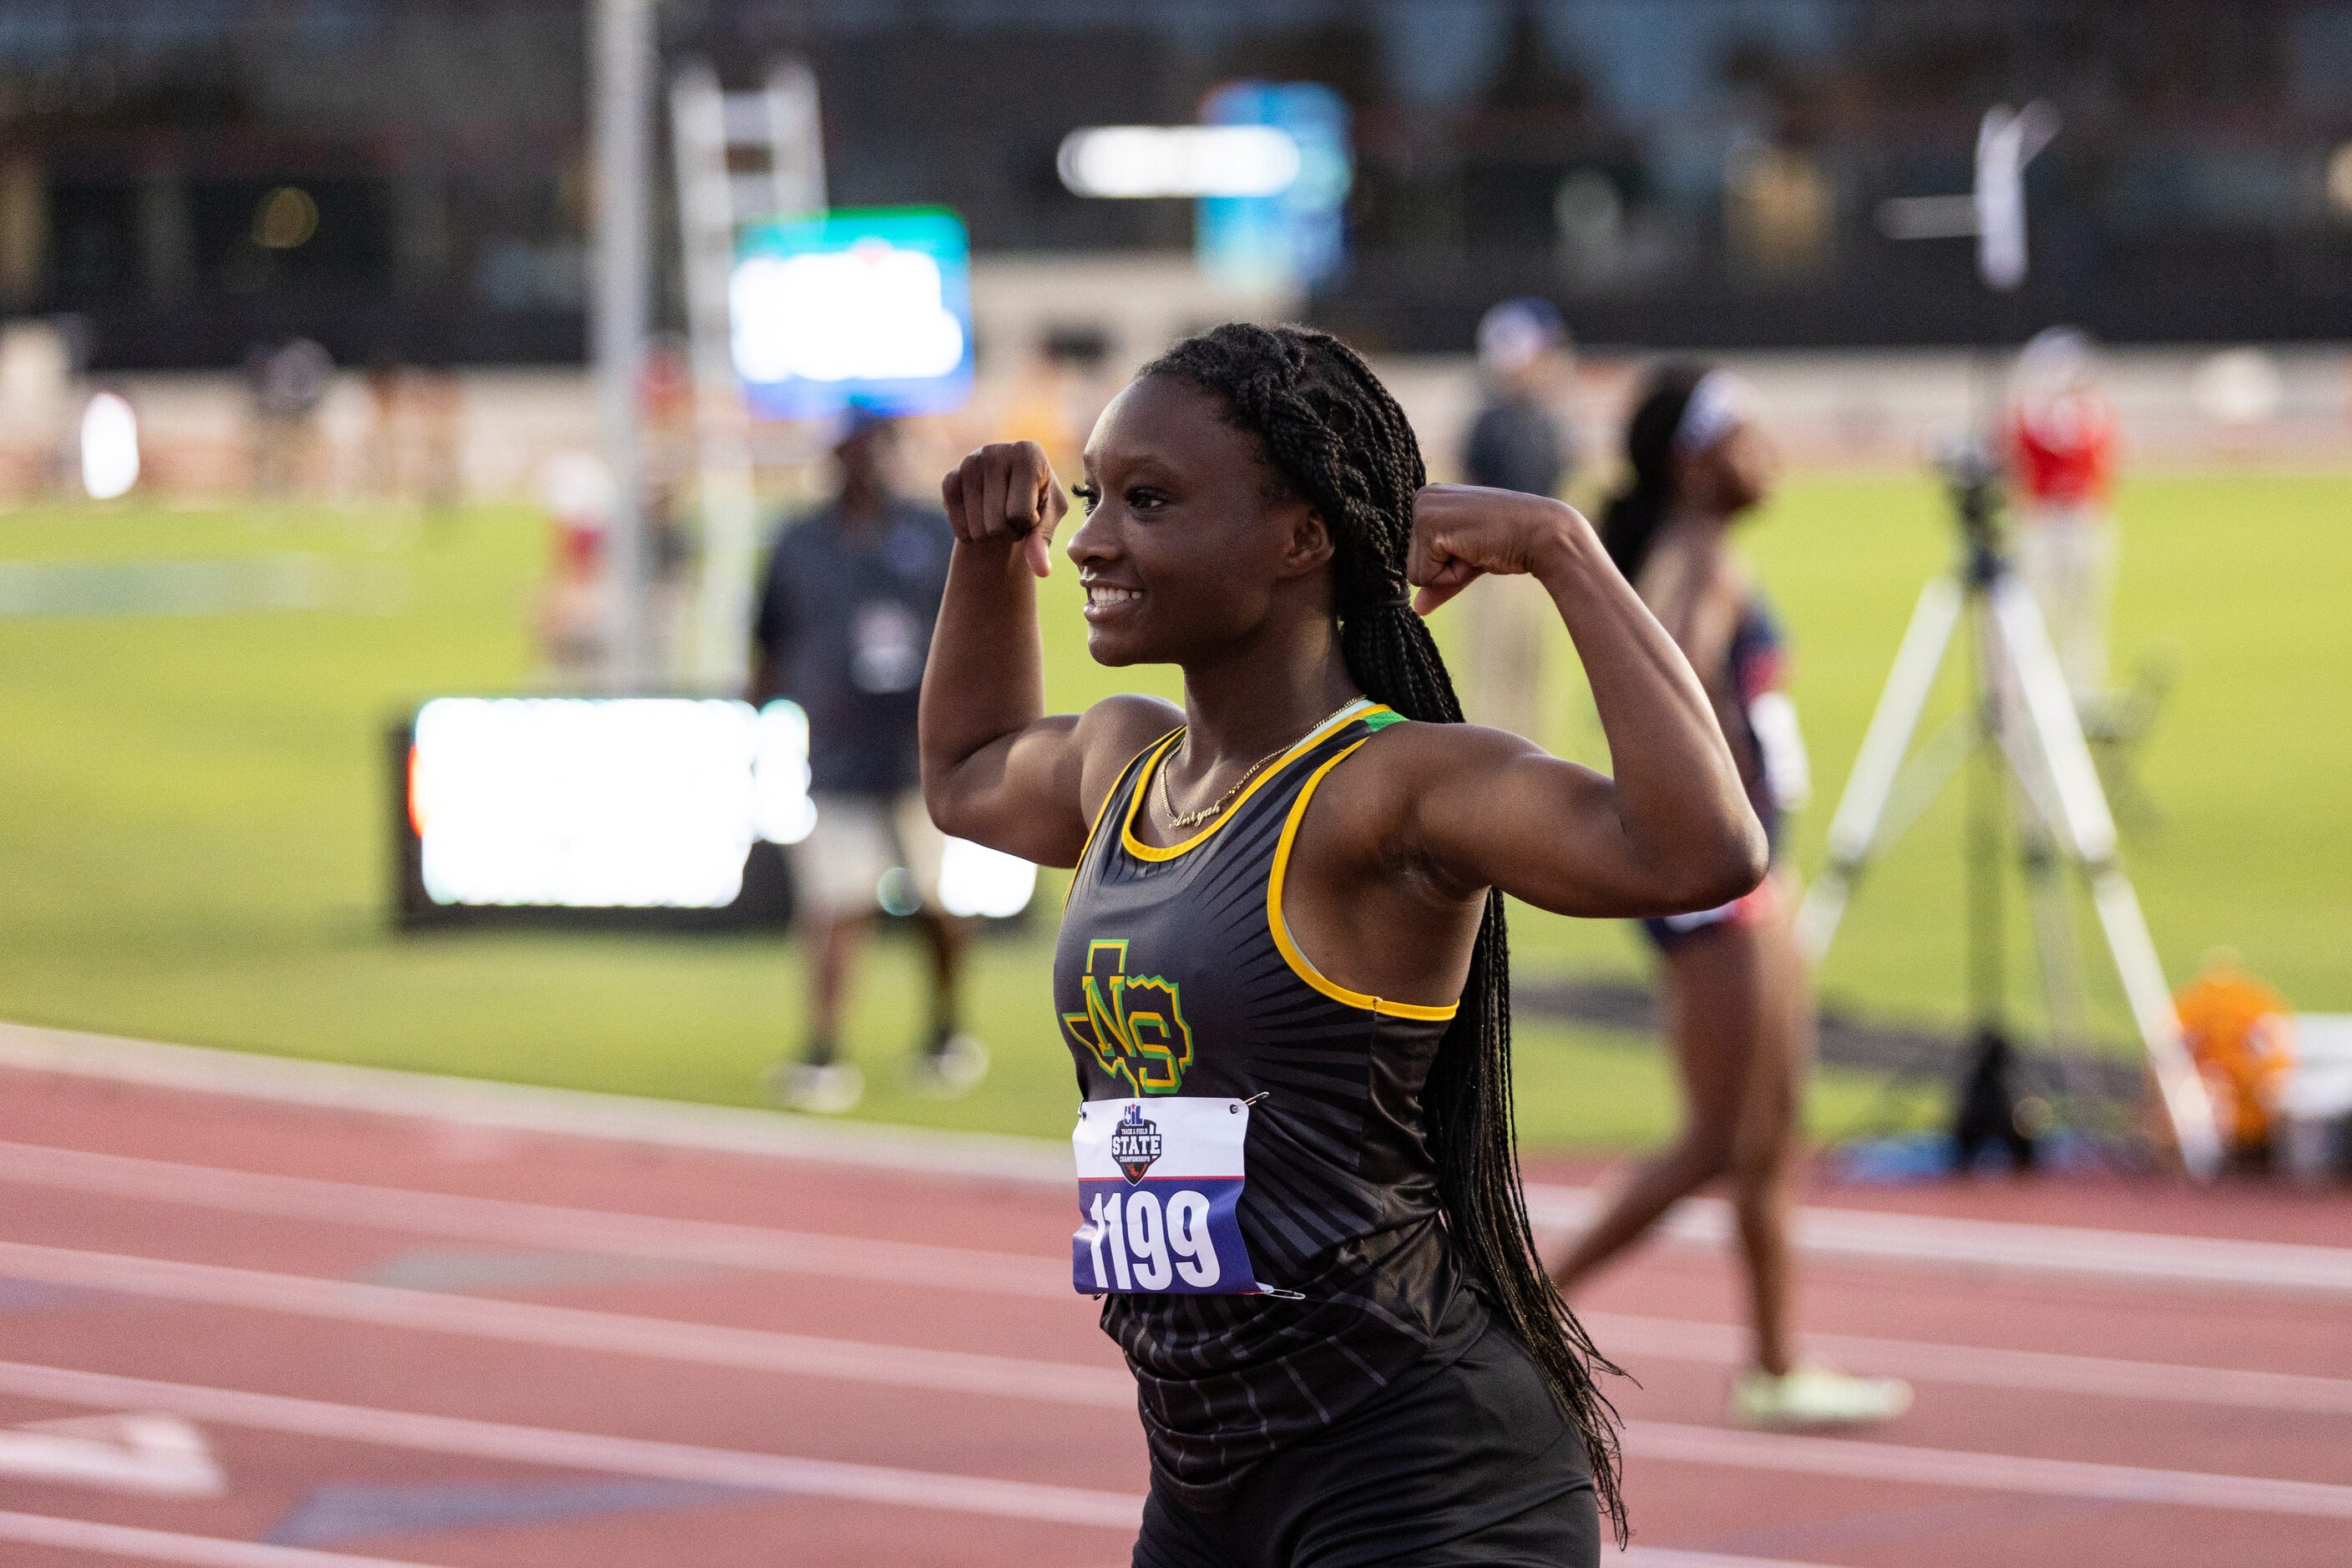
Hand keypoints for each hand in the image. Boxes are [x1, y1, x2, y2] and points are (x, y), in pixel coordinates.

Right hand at [942, 441, 1066, 578]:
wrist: (1007, 492)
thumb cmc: (1036, 502)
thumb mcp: (1048, 518)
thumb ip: (1043, 542)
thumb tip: (1042, 571)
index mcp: (1028, 452)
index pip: (1022, 514)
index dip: (1029, 525)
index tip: (1032, 510)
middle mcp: (995, 451)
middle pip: (998, 523)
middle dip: (1009, 531)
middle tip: (1013, 516)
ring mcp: (969, 463)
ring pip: (978, 529)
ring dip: (991, 534)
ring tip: (999, 514)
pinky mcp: (949, 479)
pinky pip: (959, 527)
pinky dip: (971, 534)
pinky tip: (980, 517)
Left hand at [1406, 484, 1589, 614]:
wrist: (1541, 535)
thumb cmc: (1508, 543)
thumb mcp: (1467, 561)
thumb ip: (1439, 581)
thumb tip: (1417, 608)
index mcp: (1429, 499)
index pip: (1415, 555)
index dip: (1445, 563)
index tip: (1473, 544)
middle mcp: (1421, 497)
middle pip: (1410, 564)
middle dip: (1445, 569)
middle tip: (1477, 547)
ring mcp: (1423, 508)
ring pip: (1415, 573)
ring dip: (1450, 572)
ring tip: (1477, 547)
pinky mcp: (1429, 525)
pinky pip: (1424, 576)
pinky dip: (1452, 574)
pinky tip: (1476, 550)